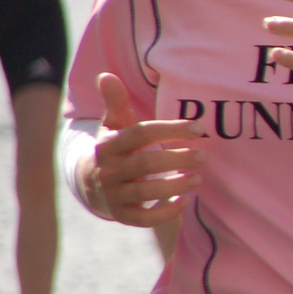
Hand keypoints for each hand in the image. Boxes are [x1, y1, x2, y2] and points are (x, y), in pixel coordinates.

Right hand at [81, 72, 205, 225]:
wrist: (88, 182)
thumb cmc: (114, 148)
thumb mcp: (113, 125)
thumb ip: (115, 102)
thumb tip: (106, 75)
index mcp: (109, 145)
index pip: (140, 134)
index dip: (169, 129)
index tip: (199, 127)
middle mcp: (109, 170)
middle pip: (146, 164)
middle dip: (177, 159)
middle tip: (204, 156)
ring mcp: (114, 194)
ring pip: (146, 192)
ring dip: (176, 185)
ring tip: (199, 178)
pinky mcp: (121, 214)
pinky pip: (143, 218)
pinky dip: (165, 213)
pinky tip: (185, 201)